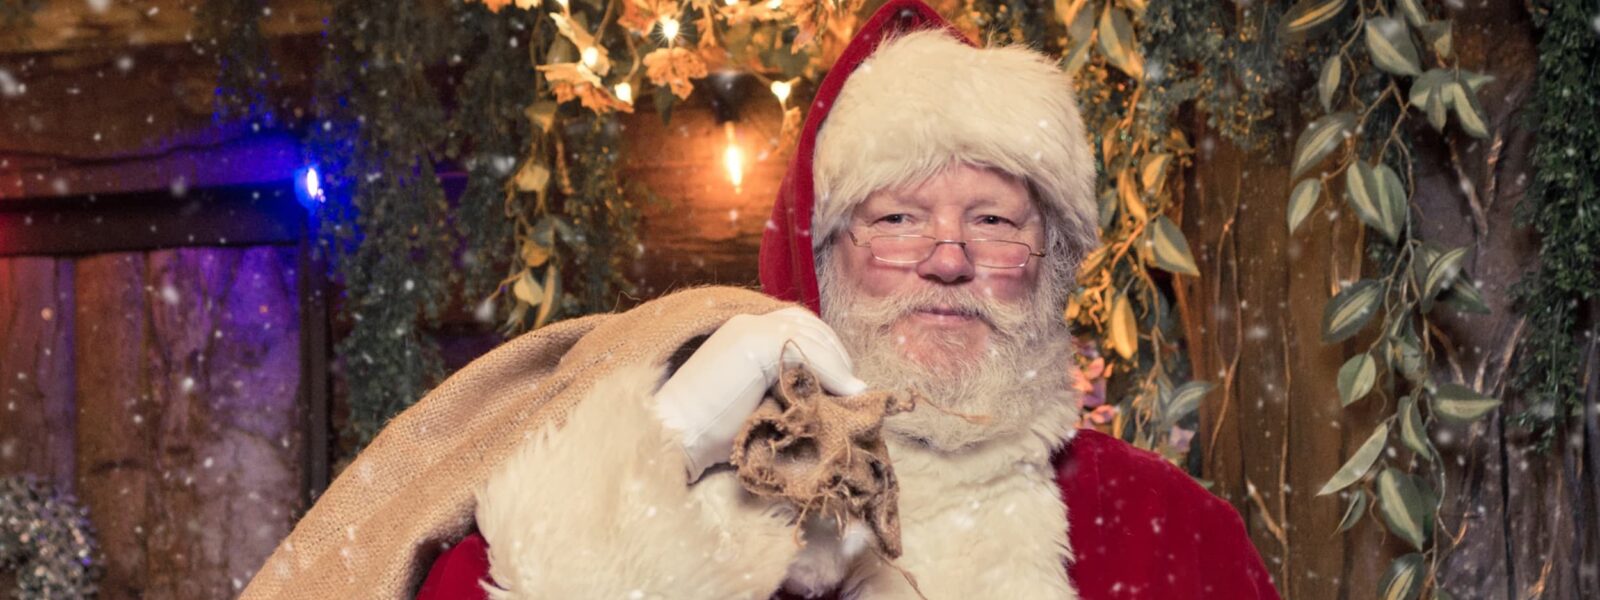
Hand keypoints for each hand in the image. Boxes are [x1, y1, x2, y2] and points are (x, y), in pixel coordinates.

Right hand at [654, 306, 867, 480]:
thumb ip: (785, 384)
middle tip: (853, 386)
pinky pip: (806, 349)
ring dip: (838, 363)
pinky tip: (845, 391)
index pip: (796, 325)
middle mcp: (746, 322)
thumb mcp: (757, 400)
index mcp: (743, 332)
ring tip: (853, 392)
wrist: (675, 437)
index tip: (844, 380)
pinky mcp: (753, 341)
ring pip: (810, 335)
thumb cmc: (711, 433)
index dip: (825, 347)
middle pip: (808, 324)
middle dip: (836, 352)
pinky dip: (832, 369)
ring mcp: (748, 329)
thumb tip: (836, 390)